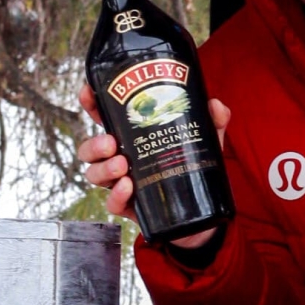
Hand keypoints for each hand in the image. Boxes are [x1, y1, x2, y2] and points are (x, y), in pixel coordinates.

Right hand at [76, 84, 230, 245]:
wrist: (200, 212)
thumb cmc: (192, 164)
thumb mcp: (205, 139)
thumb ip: (213, 120)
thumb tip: (216, 106)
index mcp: (131, 135)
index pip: (103, 116)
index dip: (91, 103)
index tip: (87, 91)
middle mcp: (120, 157)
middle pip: (90, 149)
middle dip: (94, 144)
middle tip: (111, 142)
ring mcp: (121, 182)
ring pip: (94, 174)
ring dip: (103, 169)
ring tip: (122, 165)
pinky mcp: (129, 206)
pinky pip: (112, 203)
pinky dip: (116, 195)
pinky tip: (127, 187)